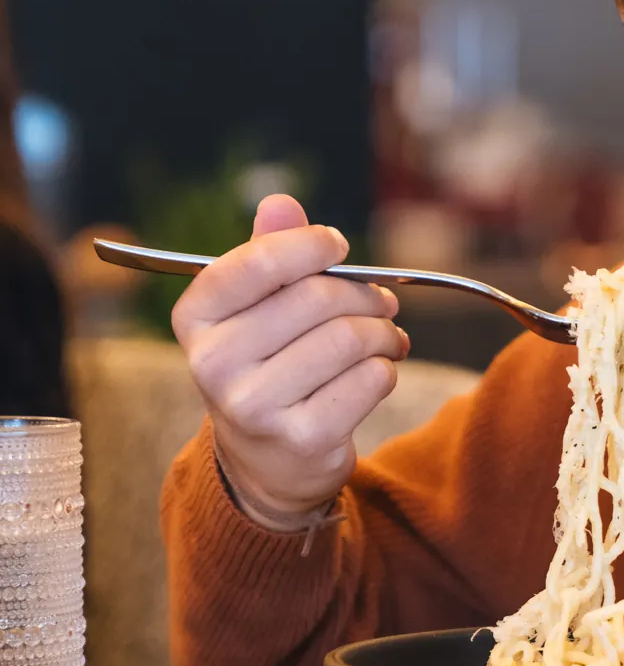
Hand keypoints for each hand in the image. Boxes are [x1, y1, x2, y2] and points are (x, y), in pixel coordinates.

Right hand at [171, 194, 408, 525]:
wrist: (268, 462)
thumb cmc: (267, 365)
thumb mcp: (255, 309)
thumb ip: (267, 253)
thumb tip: (281, 203)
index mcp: (194, 319)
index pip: (255, 262)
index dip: (308, 245)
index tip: (338, 245)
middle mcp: (214, 364)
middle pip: (316, 298)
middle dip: (363, 293)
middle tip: (382, 300)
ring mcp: (254, 406)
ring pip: (350, 338)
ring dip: (384, 332)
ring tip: (386, 337)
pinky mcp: (301, 438)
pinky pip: (370, 379)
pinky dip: (386, 368)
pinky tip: (379, 370)